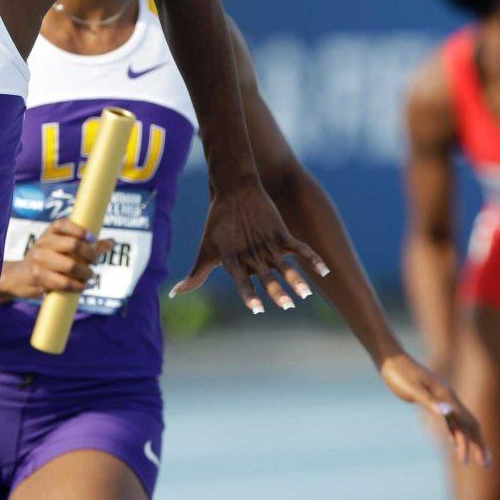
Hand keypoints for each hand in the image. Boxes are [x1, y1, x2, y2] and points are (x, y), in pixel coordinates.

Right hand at [0, 218, 113, 300]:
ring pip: (70, 266)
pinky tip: (84, 286)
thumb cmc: (47, 261)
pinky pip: (64, 282)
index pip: (63, 224)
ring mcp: (39, 260)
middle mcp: (43, 243)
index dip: (79, 230)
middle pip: (72, 245)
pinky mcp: (38, 276)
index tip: (93, 238)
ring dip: (86, 273)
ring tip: (90, 276)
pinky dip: (78, 286)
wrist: (19, 277)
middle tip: (95, 261)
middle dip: (89, 254)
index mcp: (50, 232)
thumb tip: (112, 242)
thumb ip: (87, 245)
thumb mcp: (61, 248)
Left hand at [170, 183, 328, 312]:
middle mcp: (251, 252)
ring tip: (305, 295)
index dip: (249, 294)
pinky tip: (325, 272)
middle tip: (287, 306)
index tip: (258, 309)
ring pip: (284, 264)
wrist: (234, 190)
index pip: (242, 281)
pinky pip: (299, 248)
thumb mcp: (206, 250)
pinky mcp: (280, 232)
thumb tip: (174, 294)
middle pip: (266, 275)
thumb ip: (195, 276)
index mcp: (232, 259)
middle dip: (276, 291)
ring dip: (296, 279)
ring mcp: (267, 242)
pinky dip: (312, 259)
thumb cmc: (217, 224)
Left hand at [380, 352, 489, 467]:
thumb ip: (430, 401)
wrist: (390, 359)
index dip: (478, 443)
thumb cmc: (400, 373)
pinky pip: (448, 419)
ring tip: (465, 460)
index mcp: (447, 397)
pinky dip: (453, 432)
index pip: (470, 424)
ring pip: (459, 423)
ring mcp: (441, 398)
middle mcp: (448, 398)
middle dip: (478, 445)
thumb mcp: (413, 388)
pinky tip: (452, 443)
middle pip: (470, 425)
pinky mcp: (432, 399)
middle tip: (485, 465)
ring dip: (465, 441)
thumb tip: (448, 413)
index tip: (483, 462)